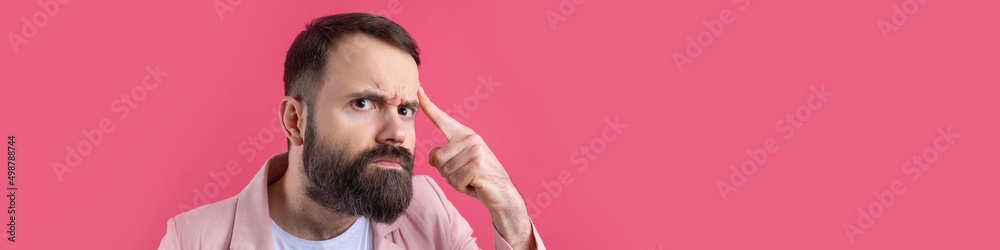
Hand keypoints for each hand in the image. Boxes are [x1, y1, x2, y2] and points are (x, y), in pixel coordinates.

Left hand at [417, 87, 534, 248]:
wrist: (502, 194)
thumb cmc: (478, 179)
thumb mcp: (458, 165)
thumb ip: (444, 157)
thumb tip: (431, 157)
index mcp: (465, 135)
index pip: (443, 119)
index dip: (429, 106)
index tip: (419, 90)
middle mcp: (471, 139)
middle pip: (438, 158)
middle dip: (447, 173)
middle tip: (466, 175)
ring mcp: (475, 151)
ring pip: (445, 171)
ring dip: (455, 182)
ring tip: (471, 180)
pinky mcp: (478, 166)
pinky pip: (455, 181)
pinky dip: (462, 188)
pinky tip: (475, 185)